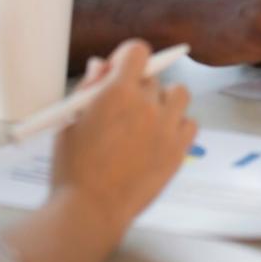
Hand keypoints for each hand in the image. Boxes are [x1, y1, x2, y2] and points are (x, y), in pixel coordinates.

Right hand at [50, 40, 196, 238]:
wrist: (90, 210)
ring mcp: (167, 128)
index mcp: (117, 92)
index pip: (138, 51)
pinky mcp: (178, 151)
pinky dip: (178, 125)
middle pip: (152, 77)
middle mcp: (147, 105)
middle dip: (137, 87)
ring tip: (145, 121)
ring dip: (164, 101)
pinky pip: (190, 123)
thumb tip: (103, 65)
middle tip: (122, 108)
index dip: (128, 57)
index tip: (119, 70)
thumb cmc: (73, 167)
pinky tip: (159, 137)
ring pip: (178, 95)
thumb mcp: (70, 121)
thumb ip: (89, 88)